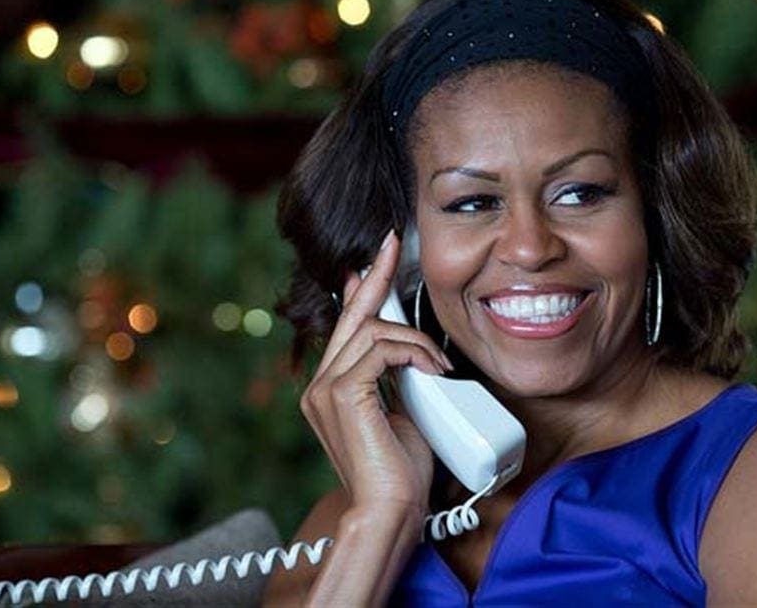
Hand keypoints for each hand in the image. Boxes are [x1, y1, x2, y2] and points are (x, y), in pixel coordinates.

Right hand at [299, 230, 452, 517]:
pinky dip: (412, 353)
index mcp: (330, 390)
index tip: (372, 264)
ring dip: (413, 340)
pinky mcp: (342, 394)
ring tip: (437, 366)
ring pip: (370, 331)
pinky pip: (380, 349)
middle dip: (374, 277)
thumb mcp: (403, 413)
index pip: (346, 329)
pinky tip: (430, 370)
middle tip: (390, 245)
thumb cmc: (401, 473)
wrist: (393, 512)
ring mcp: (325, 390)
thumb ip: (396, 380)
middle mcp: (318, 386)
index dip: (360, 291)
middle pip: (350, 317)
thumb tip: (410, 353)